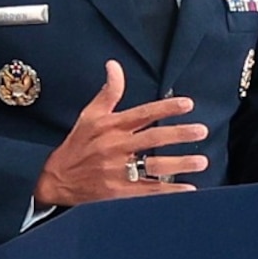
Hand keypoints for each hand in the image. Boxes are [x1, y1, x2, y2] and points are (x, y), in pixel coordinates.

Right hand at [32, 62, 209, 206]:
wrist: (56, 180)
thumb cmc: (76, 146)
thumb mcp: (89, 115)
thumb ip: (108, 92)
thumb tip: (114, 66)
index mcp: (111, 126)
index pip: (143, 113)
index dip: (166, 108)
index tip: (188, 104)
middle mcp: (116, 147)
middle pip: (153, 138)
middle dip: (179, 135)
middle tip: (201, 131)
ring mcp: (118, 171)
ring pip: (153, 165)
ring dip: (179, 163)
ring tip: (200, 161)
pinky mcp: (119, 192)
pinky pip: (148, 191)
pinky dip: (168, 192)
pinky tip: (187, 189)